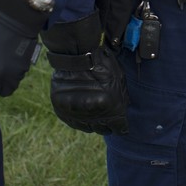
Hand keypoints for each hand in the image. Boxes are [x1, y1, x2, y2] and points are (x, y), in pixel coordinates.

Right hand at [41, 14, 128, 134]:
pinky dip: (80, 120)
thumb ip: (122, 100)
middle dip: (107, 125)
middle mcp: (95, 115)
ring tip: (94, 114)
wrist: (76, 55)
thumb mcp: (119, 80)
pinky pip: (74, 123)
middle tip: (107, 119)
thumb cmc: (101, 64)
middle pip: (103, 130)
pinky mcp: (63, 112)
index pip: (119, 128)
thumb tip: (122, 112)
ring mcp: (77, 114)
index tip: (120, 125)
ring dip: (93, 123)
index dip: (120, 126)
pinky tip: (84, 113)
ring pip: (89, 128)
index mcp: (111, 108)